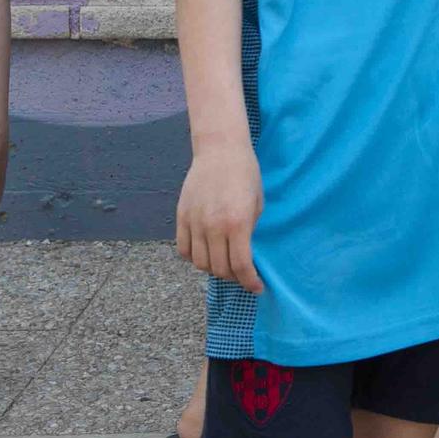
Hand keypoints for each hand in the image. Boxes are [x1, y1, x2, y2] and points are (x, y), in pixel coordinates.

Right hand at [176, 141, 263, 292]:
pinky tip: (205, 253)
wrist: (220, 150)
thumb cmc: (245, 174)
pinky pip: (184, 249)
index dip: (249, 282)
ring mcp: (195, 222)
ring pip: (200, 263)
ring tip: (223, 264)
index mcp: (237, 223)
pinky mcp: (182, 217)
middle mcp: (214, 226)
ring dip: (213, 269)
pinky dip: (194, 257)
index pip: (241, 266)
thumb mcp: (257, 204)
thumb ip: (249, 231)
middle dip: (234, 278)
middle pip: (219, 269)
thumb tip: (246, 253)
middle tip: (242, 275)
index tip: (256, 287)